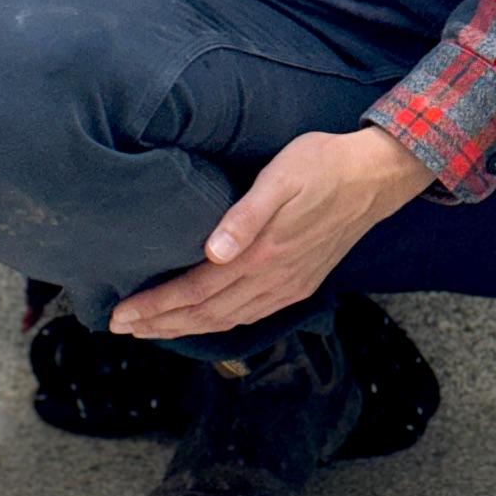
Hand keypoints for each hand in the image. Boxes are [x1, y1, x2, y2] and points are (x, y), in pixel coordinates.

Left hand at [108, 127, 434, 340]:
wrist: (375, 176)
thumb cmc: (321, 165)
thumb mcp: (280, 178)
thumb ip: (245, 217)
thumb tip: (212, 253)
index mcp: (262, 255)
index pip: (194, 292)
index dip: (156, 307)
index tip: (121, 315)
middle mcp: (274, 280)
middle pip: (205, 314)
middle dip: (160, 324)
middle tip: (120, 327)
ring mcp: (288, 286)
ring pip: (227, 320)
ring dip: (185, 328)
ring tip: (151, 330)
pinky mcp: (299, 284)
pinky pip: (251, 315)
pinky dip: (219, 325)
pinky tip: (203, 322)